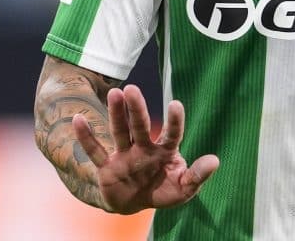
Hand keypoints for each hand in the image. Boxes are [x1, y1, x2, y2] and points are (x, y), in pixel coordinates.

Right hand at [73, 85, 219, 213]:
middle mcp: (144, 148)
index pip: (172, 133)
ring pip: (120, 132)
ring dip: (116, 114)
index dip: (174, 120)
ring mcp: (124, 156)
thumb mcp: (184, 188)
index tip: (175, 104)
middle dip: (137, 108)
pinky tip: (78, 119)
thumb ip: (197, 176)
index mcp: (165, 151)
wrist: (134, 205)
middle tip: (132, 88)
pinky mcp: (107, 168)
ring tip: (114, 93)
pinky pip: (95, 151)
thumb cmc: (162, 191)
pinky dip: (86, 137)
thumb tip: (215, 160)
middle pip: (140, 126)